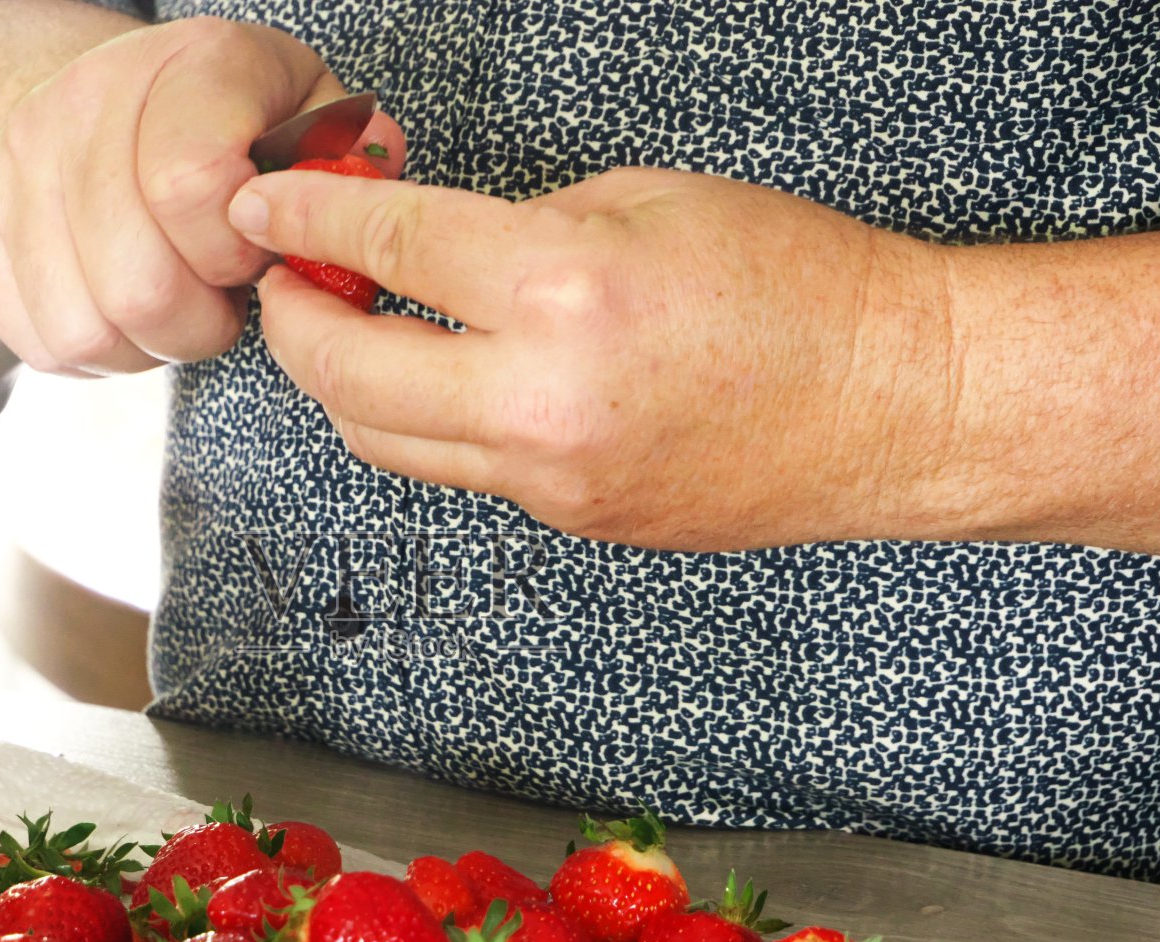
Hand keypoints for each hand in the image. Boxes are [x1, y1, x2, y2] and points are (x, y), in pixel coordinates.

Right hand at [0, 16, 403, 375]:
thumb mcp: (305, 113)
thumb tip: (368, 181)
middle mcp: (85, 103)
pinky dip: (104, 352)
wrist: (91, 105)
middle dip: (200, 317)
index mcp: (189, 67)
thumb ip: (348, 155)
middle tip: (220, 292)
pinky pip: (47, 343)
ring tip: (177, 299)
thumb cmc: (226, 123)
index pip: (193, 188)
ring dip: (151, 343)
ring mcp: (17, 165)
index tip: (254, 249)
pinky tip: (129, 310)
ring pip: (90, 328)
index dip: (238, 252)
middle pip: (138, 282)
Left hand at [226, 166, 965, 550]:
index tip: (264, 207)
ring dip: (345, 387)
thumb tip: (436, 257)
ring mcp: (554, 479)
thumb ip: (520, 228)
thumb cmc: (802, 286)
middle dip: (293, 325)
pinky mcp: (574, 521)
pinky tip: (441, 379)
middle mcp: (541, 401)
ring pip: (387, 443)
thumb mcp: (648, 201)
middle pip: (348, 377)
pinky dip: (424, 422)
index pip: (386, 251)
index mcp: (563, 290)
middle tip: (287, 282)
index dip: (307, 220)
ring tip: (353, 332)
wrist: (895, 405)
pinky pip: (462, 470)